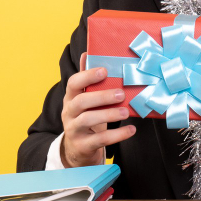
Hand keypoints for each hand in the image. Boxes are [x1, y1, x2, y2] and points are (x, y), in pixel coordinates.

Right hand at [60, 52, 136, 167]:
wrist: (77, 148)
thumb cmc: (86, 116)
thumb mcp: (84, 98)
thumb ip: (87, 78)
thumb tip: (87, 52)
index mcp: (70, 97)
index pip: (73, 83)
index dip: (87, 76)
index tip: (104, 71)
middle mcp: (69, 112)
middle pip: (80, 102)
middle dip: (101, 96)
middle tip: (121, 93)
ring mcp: (74, 130)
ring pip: (88, 120)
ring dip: (109, 114)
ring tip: (126, 111)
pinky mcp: (83, 145)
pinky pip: (100, 140)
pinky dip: (118, 135)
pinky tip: (131, 130)